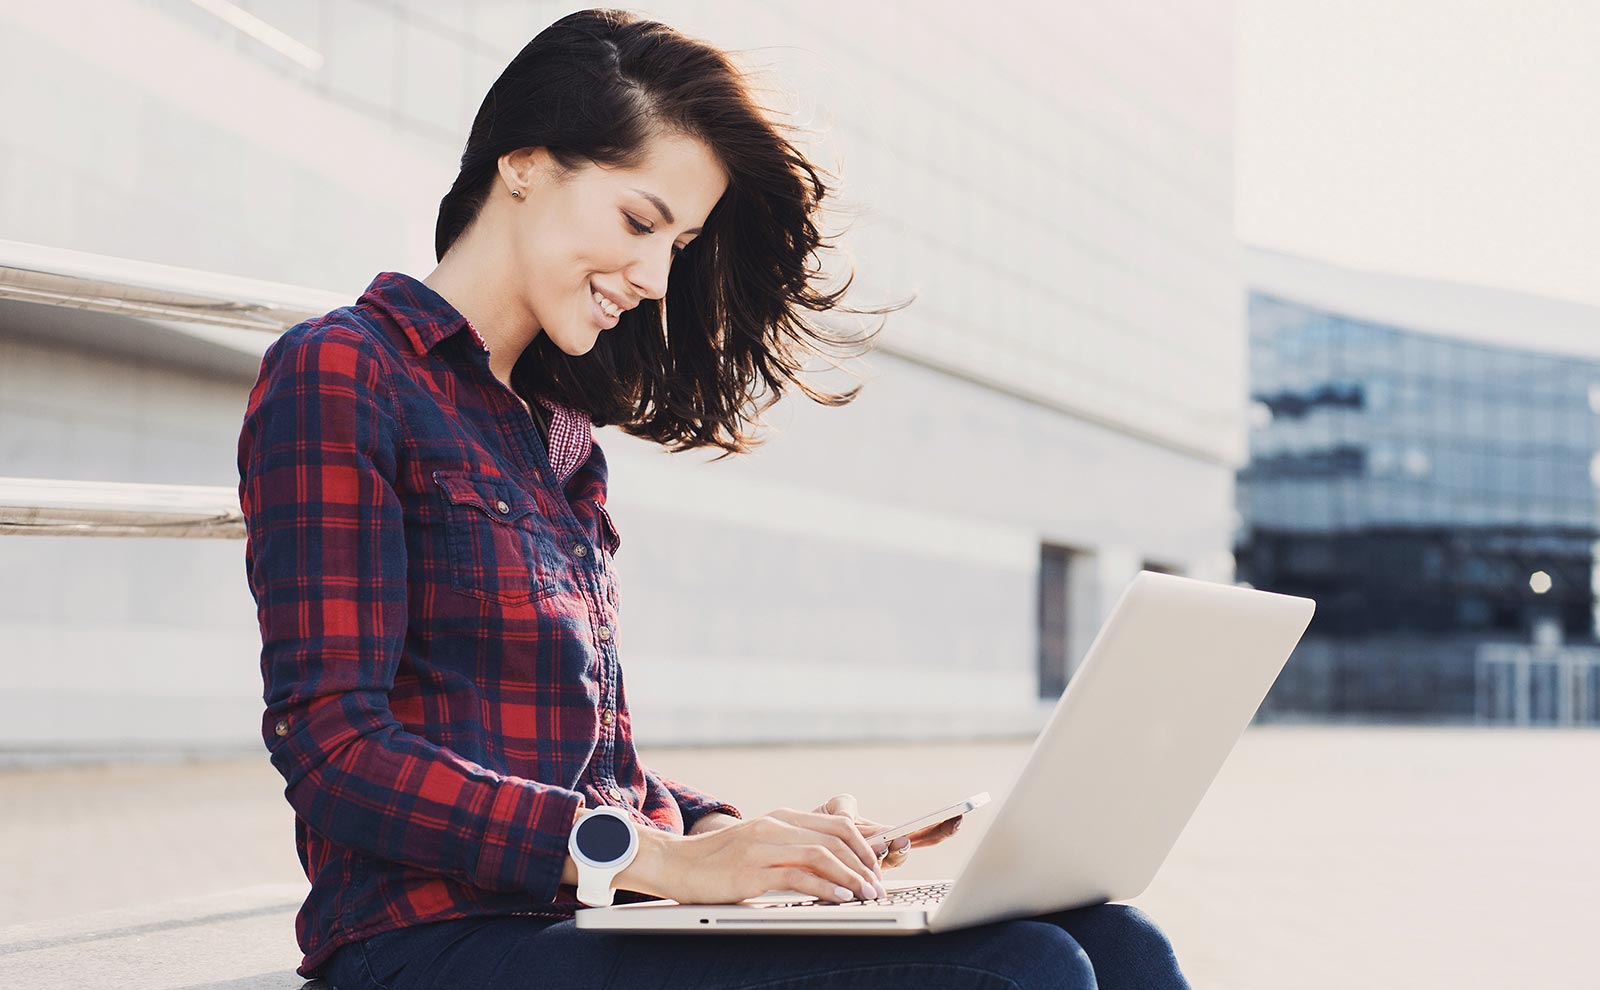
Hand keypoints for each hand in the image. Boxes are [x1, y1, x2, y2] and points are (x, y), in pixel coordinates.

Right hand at [656, 804, 888, 904]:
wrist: (675, 864)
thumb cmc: (719, 861)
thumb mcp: (760, 845)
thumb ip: (791, 848)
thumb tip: (832, 866)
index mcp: (781, 818)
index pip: (838, 823)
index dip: (865, 846)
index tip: (879, 868)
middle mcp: (776, 826)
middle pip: (836, 837)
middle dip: (865, 862)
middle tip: (878, 885)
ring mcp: (763, 846)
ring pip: (822, 854)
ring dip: (852, 876)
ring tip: (867, 894)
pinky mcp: (752, 870)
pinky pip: (798, 876)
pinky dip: (826, 887)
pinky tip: (841, 898)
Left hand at [814, 793, 964, 872]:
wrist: (793, 847)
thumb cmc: (817, 829)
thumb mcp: (834, 810)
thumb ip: (848, 809)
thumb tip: (854, 815)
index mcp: (883, 837)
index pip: (918, 833)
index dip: (939, 826)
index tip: (958, 816)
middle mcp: (881, 855)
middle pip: (910, 849)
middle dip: (928, 838)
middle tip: (940, 827)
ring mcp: (867, 868)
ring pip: (889, 860)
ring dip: (896, 851)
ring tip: (899, 840)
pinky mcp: (848, 878)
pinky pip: (859, 875)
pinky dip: (866, 869)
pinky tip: (871, 861)